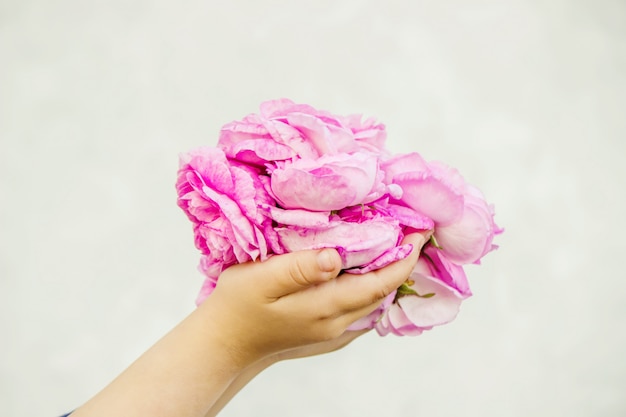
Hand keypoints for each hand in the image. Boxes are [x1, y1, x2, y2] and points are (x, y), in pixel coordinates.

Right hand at [199, 232, 428, 368]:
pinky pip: (361, 306)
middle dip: (403, 263)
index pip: (378, 283)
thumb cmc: (237, 306)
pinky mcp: (326, 330)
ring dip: (389, 273)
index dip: (403, 259)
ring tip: (398, 243)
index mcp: (324, 306)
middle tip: (414, 230)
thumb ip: (298, 269)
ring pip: (374, 300)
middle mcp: (336, 322)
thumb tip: (336, 257)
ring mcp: (332, 329)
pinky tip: (370, 268)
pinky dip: (373, 285)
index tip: (420, 233)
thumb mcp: (260, 280)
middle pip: (382, 292)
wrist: (226, 341)